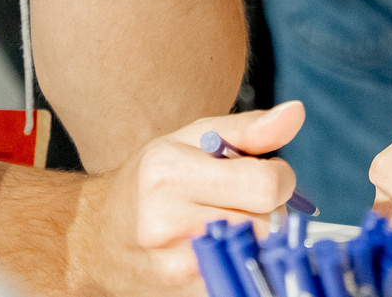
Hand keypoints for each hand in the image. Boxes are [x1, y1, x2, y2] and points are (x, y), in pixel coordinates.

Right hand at [67, 104, 306, 295]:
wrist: (96, 239)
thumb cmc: (150, 183)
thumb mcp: (191, 140)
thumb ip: (249, 129)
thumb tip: (295, 113)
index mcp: (171, 173)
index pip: (266, 185)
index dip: (279, 178)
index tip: (266, 174)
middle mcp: (168, 221)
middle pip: (267, 224)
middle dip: (267, 210)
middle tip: (242, 202)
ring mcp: (175, 265)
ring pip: (257, 253)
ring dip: (255, 238)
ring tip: (228, 223)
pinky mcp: (184, 293)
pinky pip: (240, 276)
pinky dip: (241, 262)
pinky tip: (219, 249)